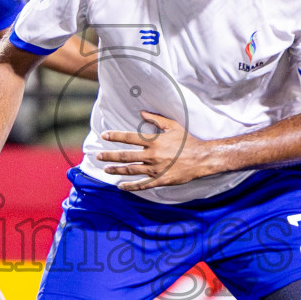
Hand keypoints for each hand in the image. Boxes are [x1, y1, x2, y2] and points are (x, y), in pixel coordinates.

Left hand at [97, 110, 212, 190]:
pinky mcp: (160, 180)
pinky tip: (121, 186)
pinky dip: (130, 186)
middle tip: (98, 155)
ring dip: (117, 170)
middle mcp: (152, 155)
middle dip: (110, 155)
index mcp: (154, 141)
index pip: (130, 138)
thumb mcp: (173, 126)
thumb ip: (156, 119)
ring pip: (131, 170)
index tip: (104, 135)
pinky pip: (142, 185)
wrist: (202, 158)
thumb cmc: (188, 141)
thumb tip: (142, 113)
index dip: (116, 136)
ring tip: (106, 169)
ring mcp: (155, 169)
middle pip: (126, 156)